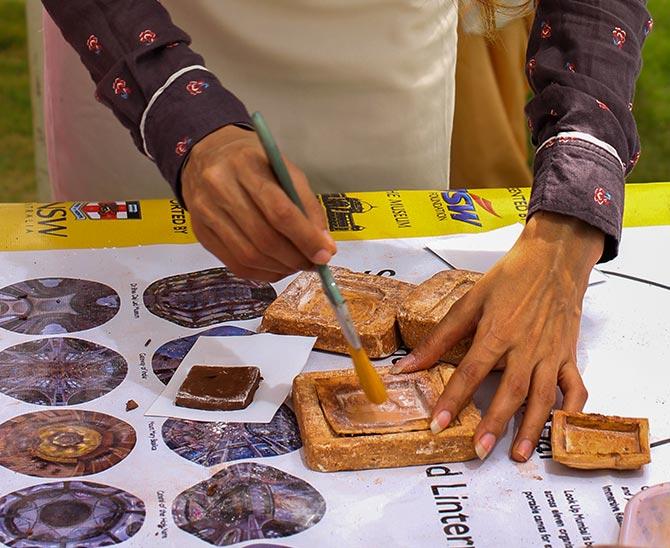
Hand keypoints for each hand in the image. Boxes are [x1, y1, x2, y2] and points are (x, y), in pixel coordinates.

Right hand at [181, 125, 335, 281]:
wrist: (206, 155)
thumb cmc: (253, 162)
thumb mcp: (284, 169)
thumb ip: (306, 204)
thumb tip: (324, 246)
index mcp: (246, 166)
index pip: (279, 211)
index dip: (305, 238)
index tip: (325, 254)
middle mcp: (220, 188)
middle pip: (264, 238)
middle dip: (295, 257)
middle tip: (314, 263)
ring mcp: (205, 212)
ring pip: (248, 256)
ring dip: (280, 268)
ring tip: (297, 265)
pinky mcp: (200, 233)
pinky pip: (235, 264)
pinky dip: (262, 272)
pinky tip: (277, 267)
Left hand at [392, 212, 603, 461]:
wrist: (553, 259)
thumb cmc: (509, 278)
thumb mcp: (470, 300)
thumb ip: (441, 336)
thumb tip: (408, 365)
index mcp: (497, 332)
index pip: (470, 373)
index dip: (452, 400)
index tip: (437, 425)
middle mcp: (525, 347)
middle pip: (509, 392)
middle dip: (494, 425)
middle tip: (479, 452)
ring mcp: (551, 353)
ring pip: (542, 397)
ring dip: (530, 428)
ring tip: (516, 455)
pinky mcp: (569, 355)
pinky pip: (575, 388)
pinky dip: (571, 411)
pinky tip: (558, 429)